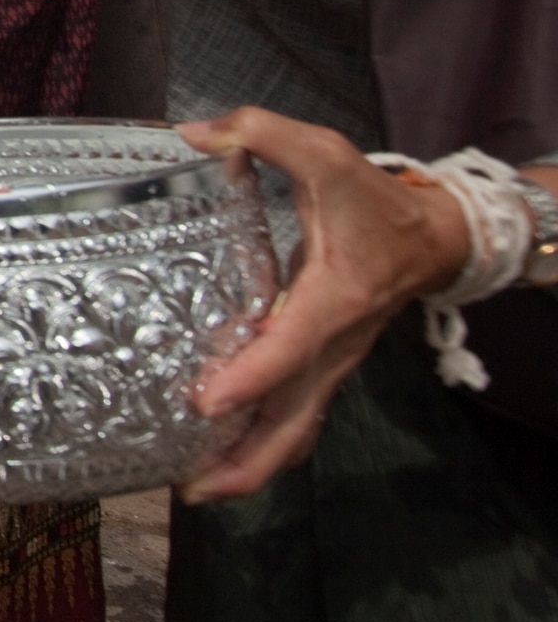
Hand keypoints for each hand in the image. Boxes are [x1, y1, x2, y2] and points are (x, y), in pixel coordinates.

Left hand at [176, 106, 474, 500]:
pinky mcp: (324, 368)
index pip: (290, 347)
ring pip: (296, 431)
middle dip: (247, 462)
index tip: (204, 402)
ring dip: (251, 465)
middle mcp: (334, 345)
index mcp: (333, 299)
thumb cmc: (373, 200)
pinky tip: (216, 453)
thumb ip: (261, 132)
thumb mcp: (326, 153)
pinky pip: (295, 418)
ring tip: (194, 489)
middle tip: (191, 486)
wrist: (430, 237)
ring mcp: (332, 364)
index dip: (249, 377)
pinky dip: (261, 444)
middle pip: (295, 423)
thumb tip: (193, 133)